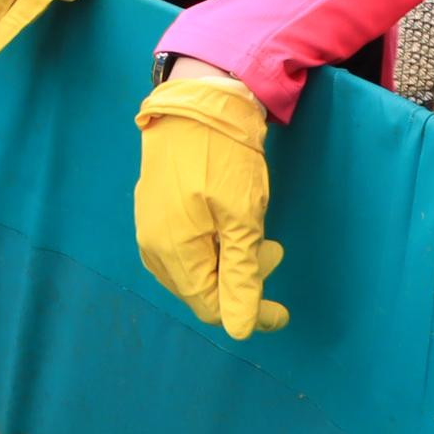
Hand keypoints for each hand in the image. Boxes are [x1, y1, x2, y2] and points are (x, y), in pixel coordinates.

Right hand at [135, 71, 286, 338]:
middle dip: (241, 283)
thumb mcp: (243, 221)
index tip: (284, 310)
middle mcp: (154, 245)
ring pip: (193, 268)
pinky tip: (228, 224)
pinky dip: (211, 246)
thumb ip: (241, 278)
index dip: (250, 313)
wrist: (198, 103)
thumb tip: (240, 330)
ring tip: (254, 235)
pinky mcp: (153, 208)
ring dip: (227, 262)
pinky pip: (183, 246)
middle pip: (200, 289)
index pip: (212, 307)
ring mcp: (149, 225)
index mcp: (173, 252)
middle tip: (274, 251)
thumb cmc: (224, 160)